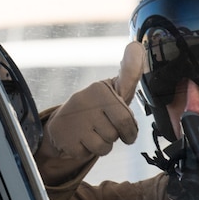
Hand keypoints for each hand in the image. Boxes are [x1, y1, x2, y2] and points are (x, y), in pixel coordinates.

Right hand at [37, 41, 143, 181]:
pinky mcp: (65, 139)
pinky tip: (80, 139)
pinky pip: (86, 154)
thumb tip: (136, 46)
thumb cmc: (96, 107)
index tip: (127, 133)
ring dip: (101, 145)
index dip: (129, 130)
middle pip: (115, 135)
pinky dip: (85, 151)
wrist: (62, 123)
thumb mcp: (114, 89)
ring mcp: (74, 122)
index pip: (125, 119)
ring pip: (103, 147)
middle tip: (106, 128)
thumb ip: (129, 72)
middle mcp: (86, 103)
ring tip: (92, 133)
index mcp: (100, 90)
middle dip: (115, 136)